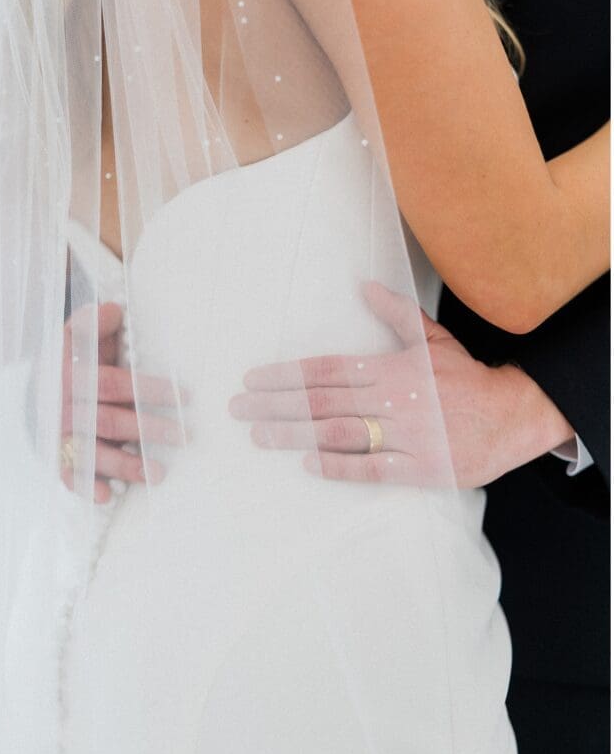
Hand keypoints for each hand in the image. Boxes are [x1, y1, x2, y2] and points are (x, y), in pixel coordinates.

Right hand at [60, 302, 187, 501]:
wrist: (36, 387)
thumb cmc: (73, 361)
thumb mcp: (81, 336)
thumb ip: (98, 324)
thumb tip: (116, 310)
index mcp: (72, 374)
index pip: (114, 383)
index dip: (147, 389)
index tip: (182, 396)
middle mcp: (64, 406)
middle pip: (109, 421)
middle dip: (147, 430)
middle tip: (183, 435)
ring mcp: (60, 434)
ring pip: (93, 452)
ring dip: (125, 464)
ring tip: (157, 473)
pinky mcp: (57, 455)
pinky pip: (70, 475)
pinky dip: (88, 487)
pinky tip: (109, 496)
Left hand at [229, 282, 573, 487]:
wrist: (514, 416)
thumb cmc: (468, 378)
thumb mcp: (434, 340)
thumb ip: (396, 314)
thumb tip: (364, 285)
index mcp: (393, 368)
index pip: (328, 370)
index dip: (287, 375)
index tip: (253, 380)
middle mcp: (395, 399)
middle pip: (323, 401)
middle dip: (276, 405)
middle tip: (238, 410)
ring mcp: (408, 435)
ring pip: (341, 433)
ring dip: (295, 434)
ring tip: (259, 436)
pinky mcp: (422, 468)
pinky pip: (373, 468)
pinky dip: (339, 467)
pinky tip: (307, 463)